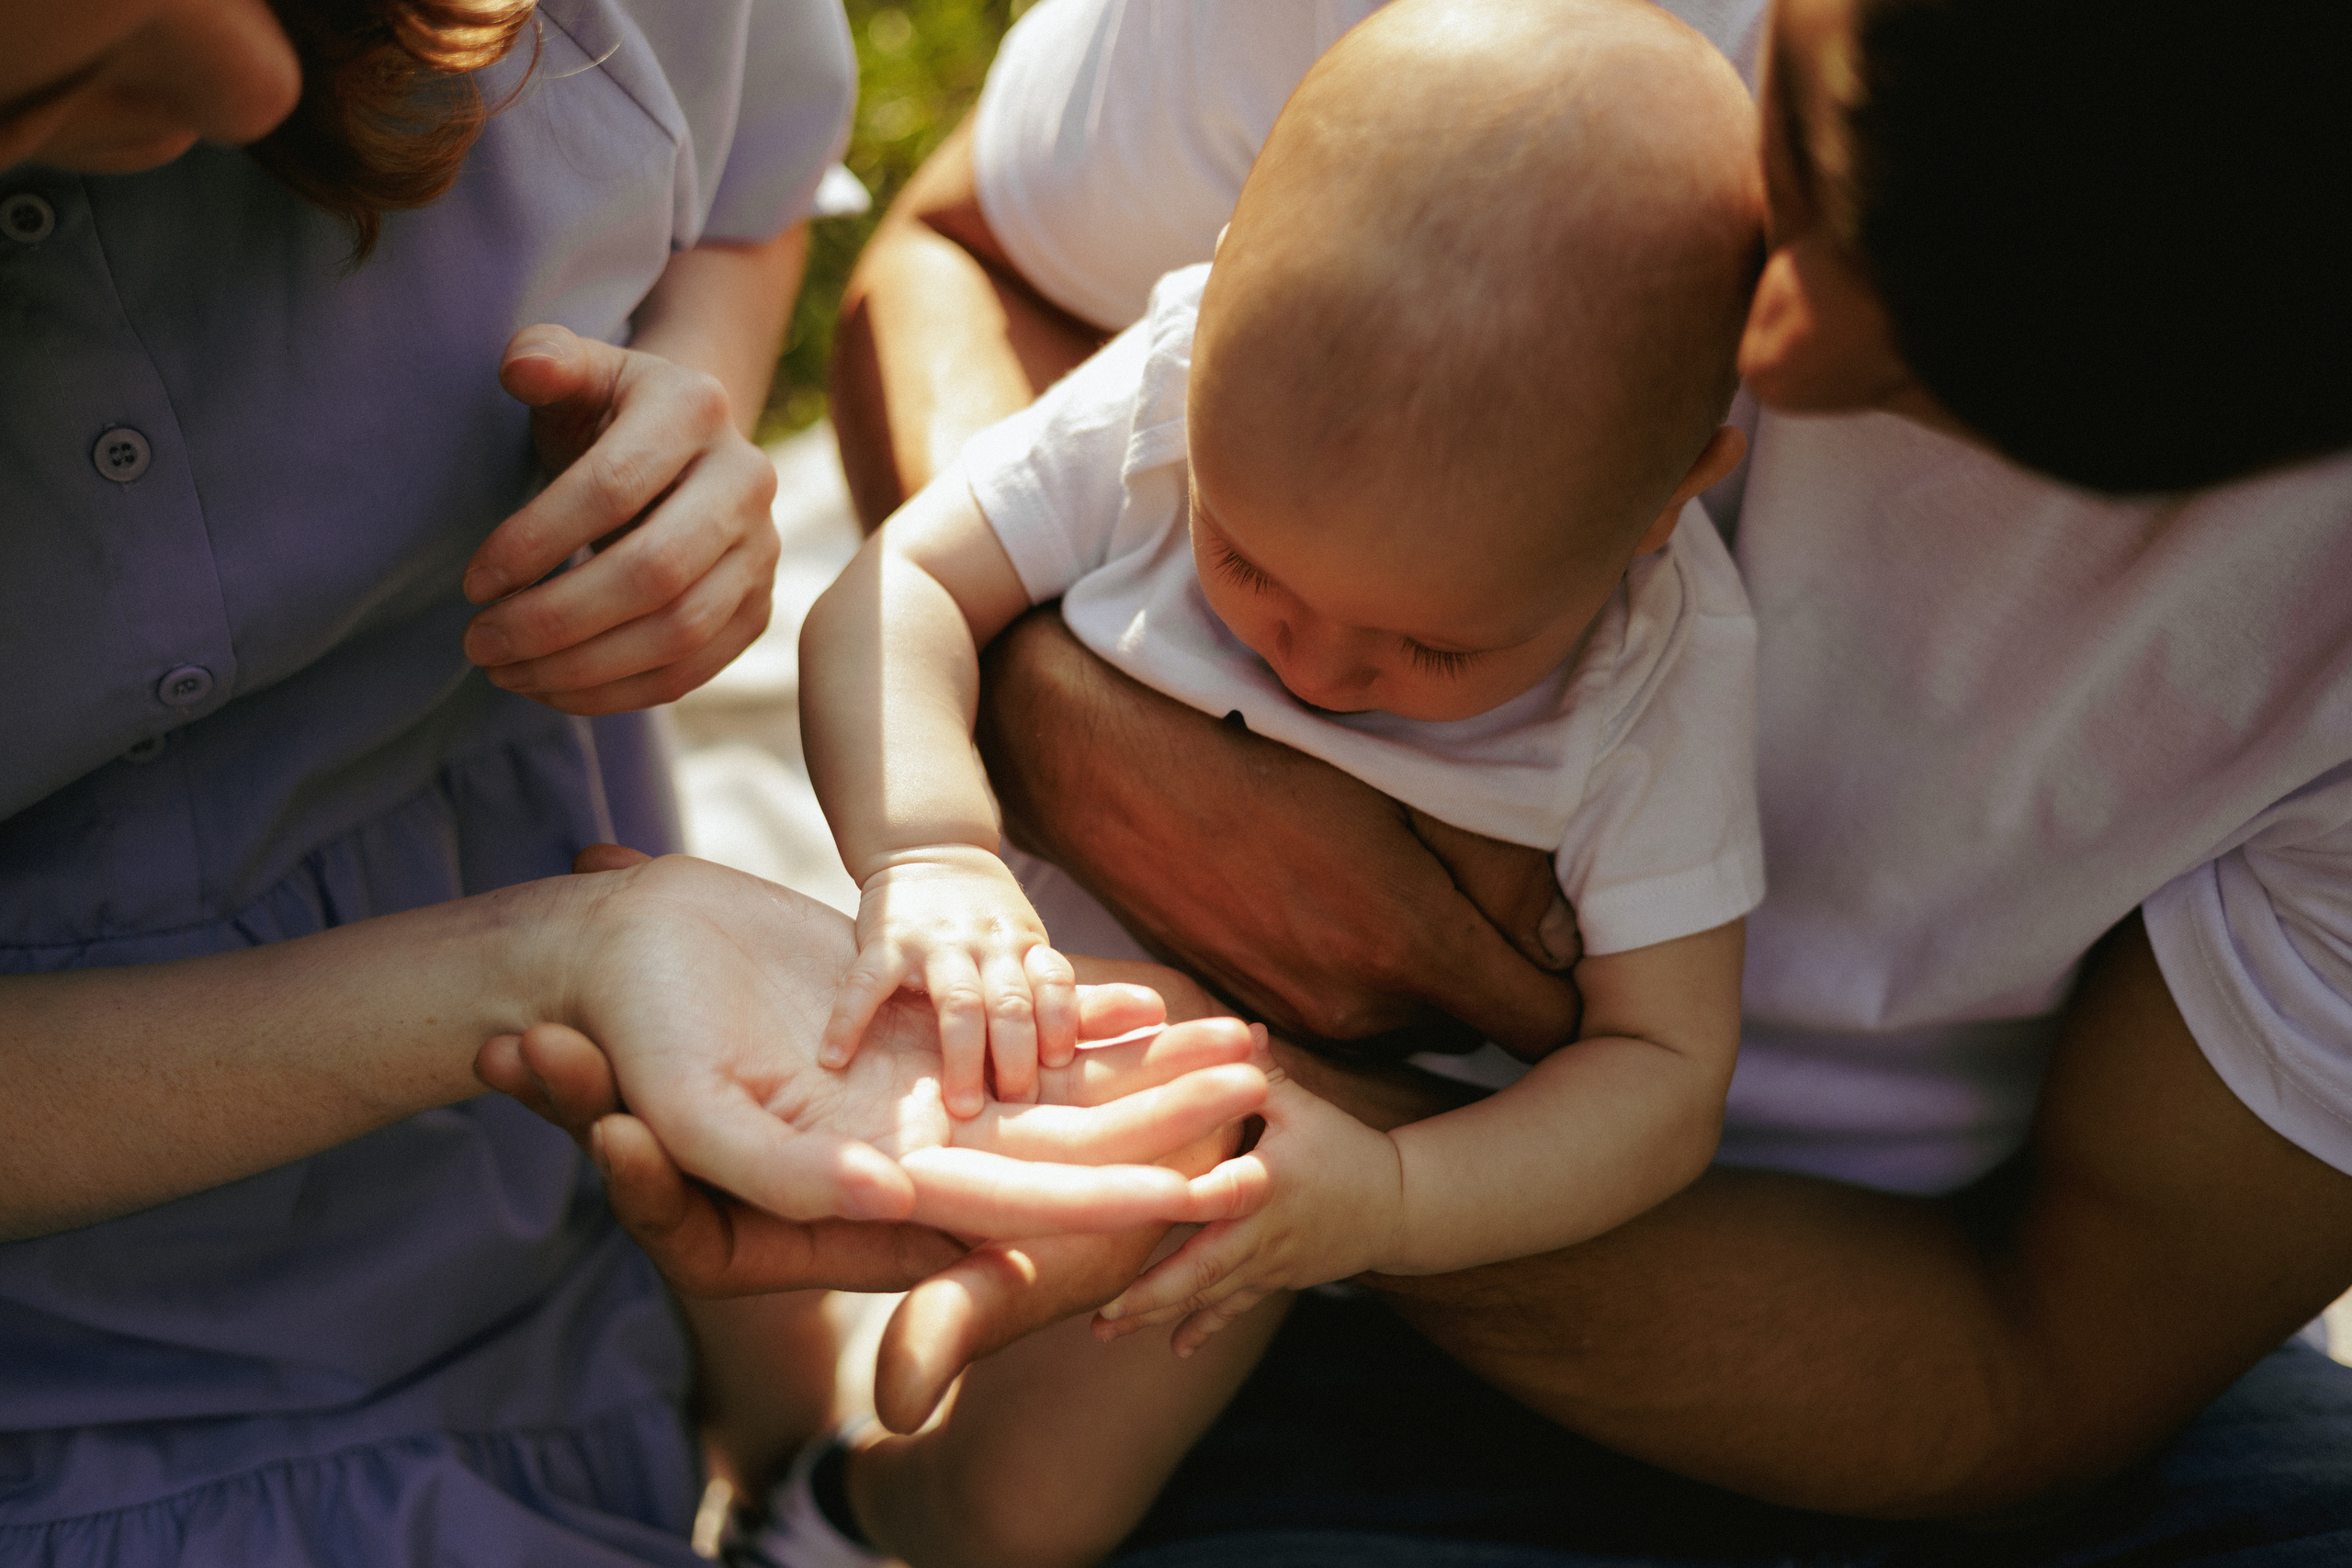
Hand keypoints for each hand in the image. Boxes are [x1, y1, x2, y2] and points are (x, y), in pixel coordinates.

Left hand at [459, 324, 782, 713]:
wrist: (683, 448)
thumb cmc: (606, 411)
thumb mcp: (575, 369)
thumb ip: (543, 357)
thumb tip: (524, 366)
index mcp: (696, 407)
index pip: (613, 488)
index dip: (536, 542)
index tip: (472, 583)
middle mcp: (748, 481)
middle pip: (654, 573)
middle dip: (554, 620)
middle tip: (479, 643)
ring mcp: (762, 552)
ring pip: (677, 633)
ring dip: (580, 668)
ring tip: (505, 671)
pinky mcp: (756, 611)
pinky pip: (688, 671)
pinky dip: (614, 693)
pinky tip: (550, 687)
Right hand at [483, 852, 1265, 1238]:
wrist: (593, 965)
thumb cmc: (624, 1044)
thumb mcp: (692, 1116)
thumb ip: (787, 1170)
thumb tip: (901, 1196)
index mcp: (865, 1185)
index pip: (1016, 1206)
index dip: (1112, 1202)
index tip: (1209, 1194)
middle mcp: (903, 1148)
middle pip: (1064, 1152)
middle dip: (1167, 1137)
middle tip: (1278, 1125)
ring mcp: (909, 1086)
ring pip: (1051, 1087)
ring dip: (1145, 1077)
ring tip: (1247, 1055)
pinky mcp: (905, 1024)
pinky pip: (1005, 1022)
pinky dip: (1077, 1013)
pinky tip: (1152, 1003)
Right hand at [824, 847, 1077, 1116]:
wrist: (929, 848)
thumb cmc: (990, 922)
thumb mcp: (1034, 947)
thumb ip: (1078, 992)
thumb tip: (1159, 1013)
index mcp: (1028, 949)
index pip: (1057, 989)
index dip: (1063, 1029)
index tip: (1061, 1075)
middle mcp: (989, 945)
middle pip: (1014, 1004)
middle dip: (1020, 1058)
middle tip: (1019, 1111)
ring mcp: (936, 942)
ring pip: (959, 1001)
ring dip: (963, 1054)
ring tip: (958, 1112)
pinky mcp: (883, 939)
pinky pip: (867, 983)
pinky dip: (849, 1020)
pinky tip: (834, 1061)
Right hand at [977, 609, 1583, 1055]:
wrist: (1097, 764)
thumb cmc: (1247, 744)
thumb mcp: (1391, 785)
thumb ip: (1495, 868)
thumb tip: (1568, 933)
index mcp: (1405, 948)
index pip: (1545, 1022)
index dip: (1583, 998)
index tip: (1601, 966)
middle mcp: (1355, 1008)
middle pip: (1475, 1025)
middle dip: (1498, 980)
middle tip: (1514, 915)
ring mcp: (1294, 1019)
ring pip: (1406, 1020)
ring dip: (1425, 980)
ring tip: (1409, 895)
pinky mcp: (1248, 1009)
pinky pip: (1339, 1014)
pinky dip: (1358, 978)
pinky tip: (1337, 906)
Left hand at [1095, 1071, 1397, 1355]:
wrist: (1398, 1206)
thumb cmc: (1344, 1146)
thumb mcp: (1305, 1106)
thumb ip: (1263, 1072)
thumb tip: (1237, 1028)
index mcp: (1268, 1179)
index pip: (1228, 1190)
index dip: (1189, 1200)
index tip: (1138, 1206)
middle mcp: (1266, 1229)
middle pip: (1204, 1266)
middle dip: (1150, 1293)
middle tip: (1100, 1311)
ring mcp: (1270, 1262)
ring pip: (1209, 1296)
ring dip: (1157, 1315)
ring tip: (1105, 1332)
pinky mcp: (1274, 1279)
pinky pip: (1234, 1308)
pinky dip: (1204, 1328)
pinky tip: (1175, 1349)